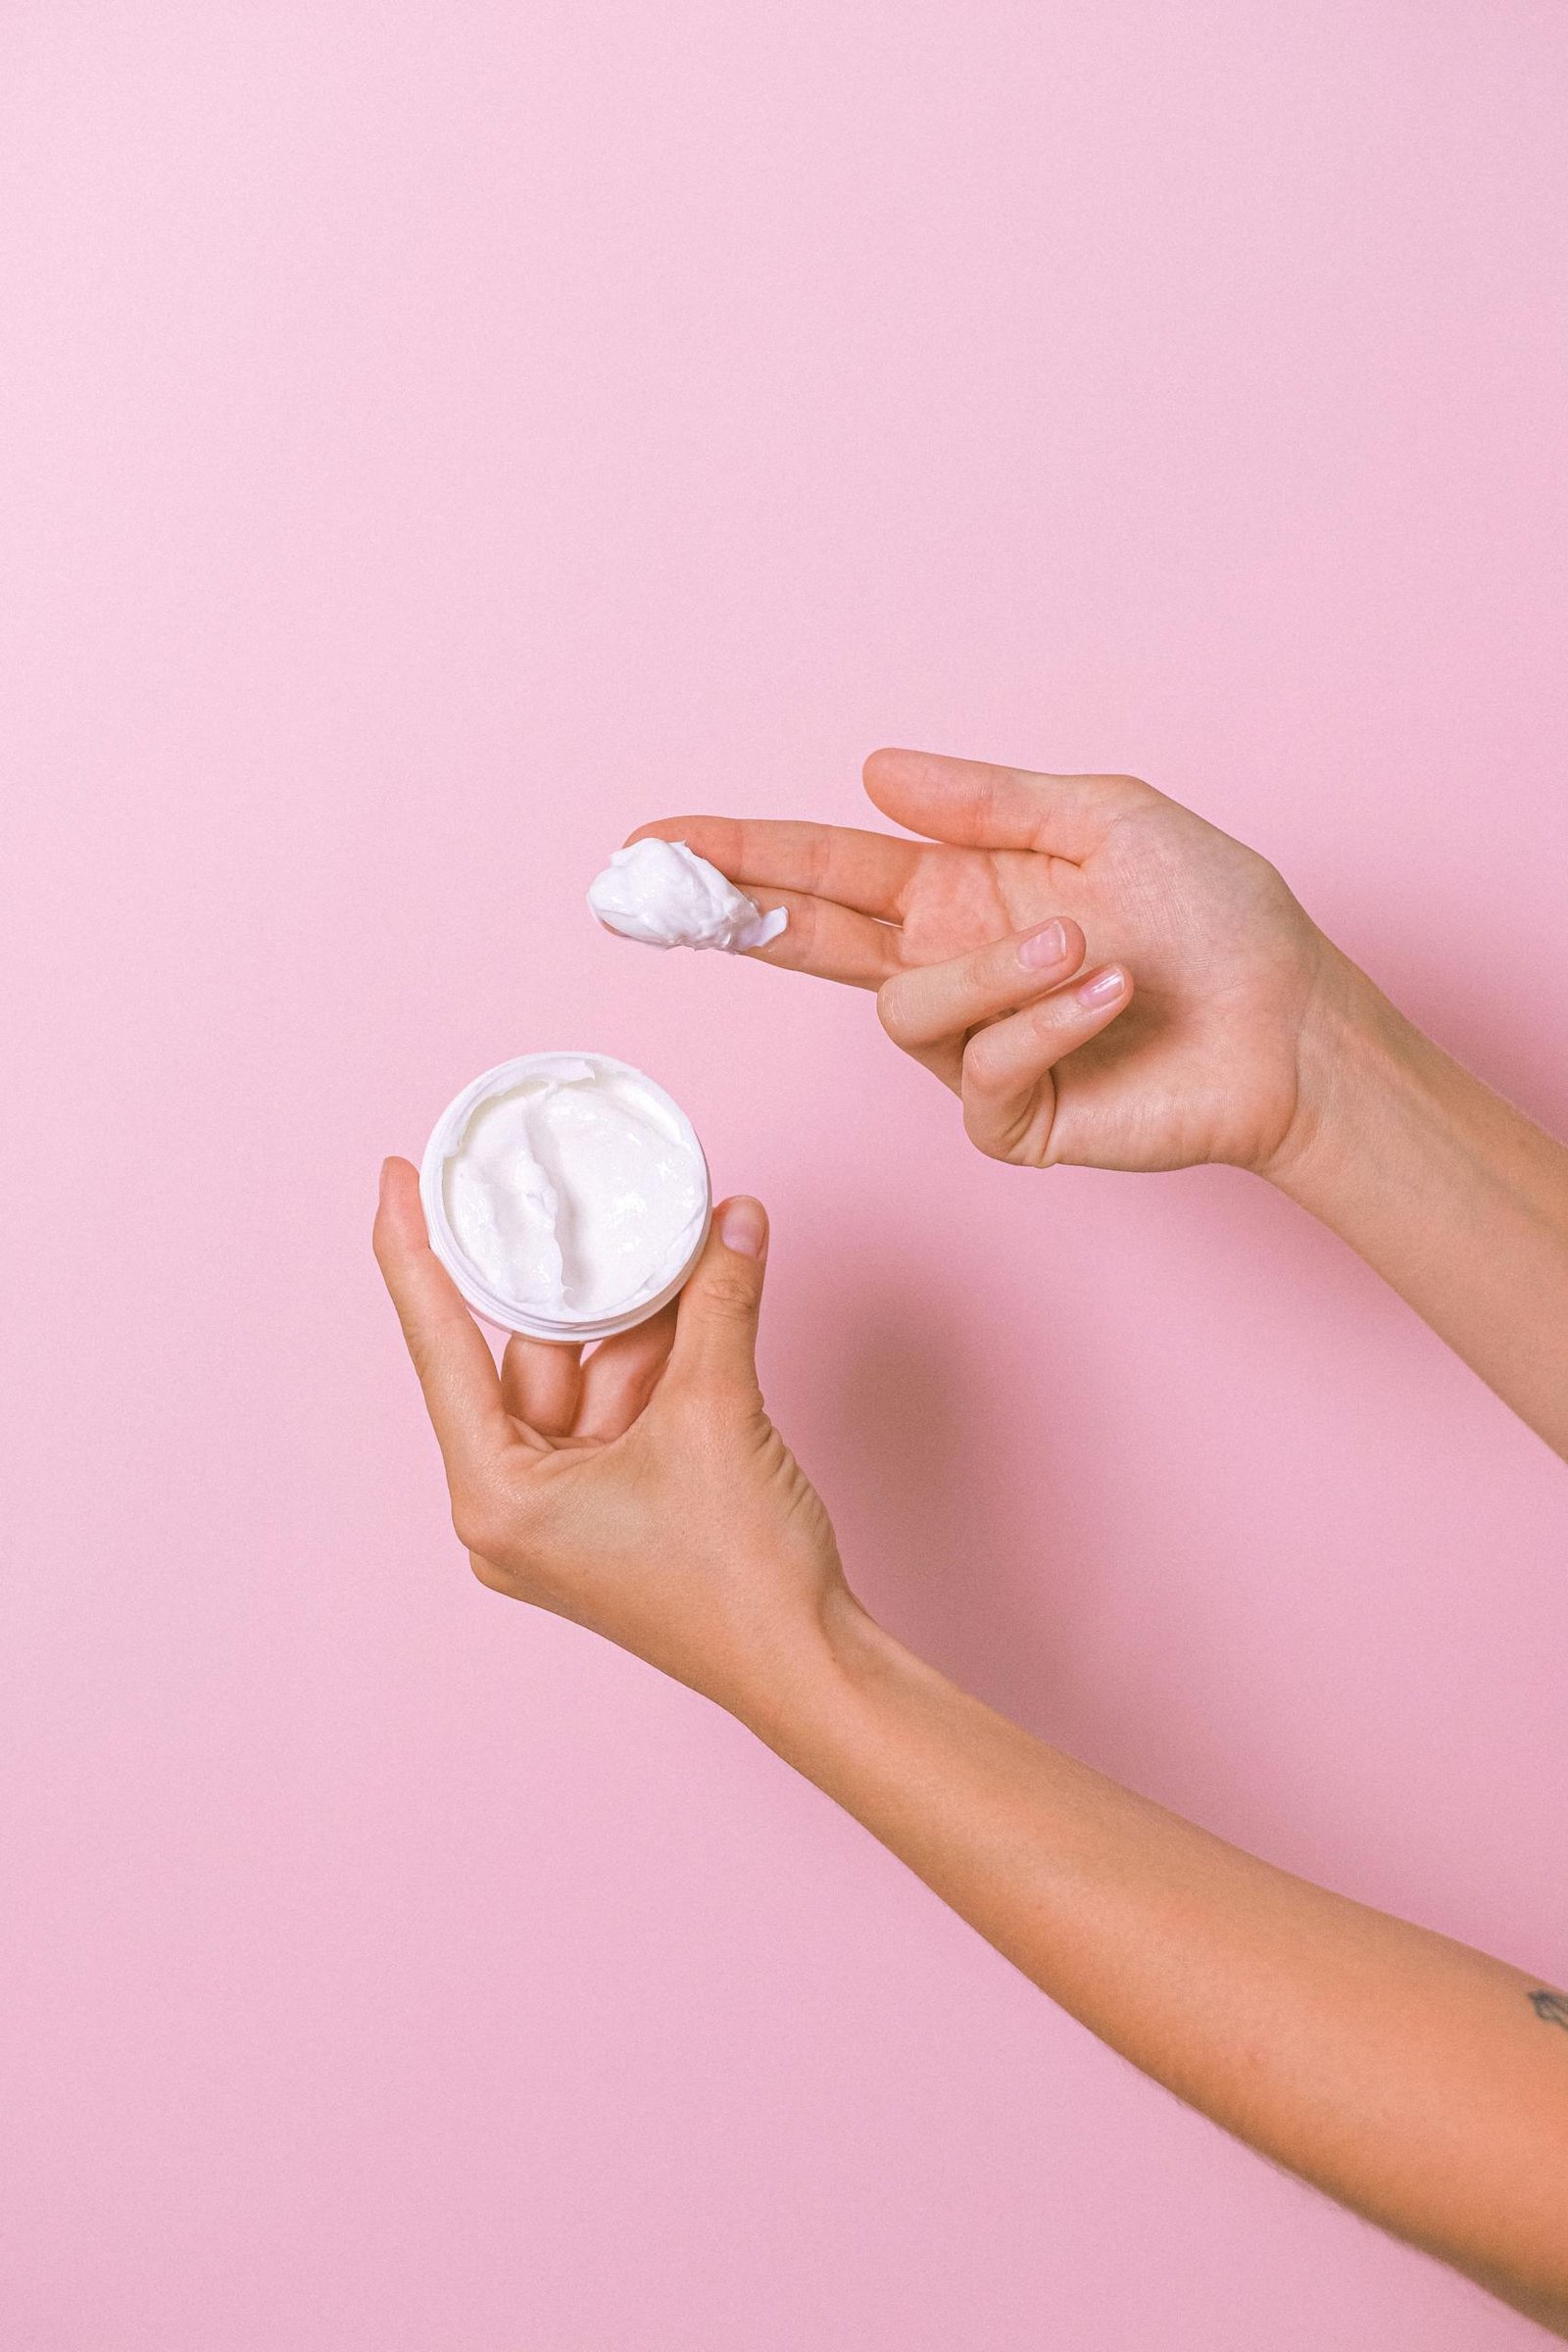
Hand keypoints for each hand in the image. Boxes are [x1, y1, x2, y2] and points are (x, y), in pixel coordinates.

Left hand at [372, 1161, 847, 1715]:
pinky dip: (659, 1359)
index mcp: (495, 1495)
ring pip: (587, 1379)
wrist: (809, 1667)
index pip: (439, 1345)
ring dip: (638, 1317)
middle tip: (576, 1193)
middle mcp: (512, 1510)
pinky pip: (621, 1412)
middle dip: (576, 1280)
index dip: (413, 1252)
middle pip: (530, 1356)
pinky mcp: (614, 1516)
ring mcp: (564, 1516)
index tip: (396, 1179)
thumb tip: (733, 1222)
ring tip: (680, 1240)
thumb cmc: (741, 1580)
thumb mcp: (719, 1412)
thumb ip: (718, 1304)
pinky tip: (698, 1296)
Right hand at [635, 749, 1339, 1174]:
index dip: (737, 856)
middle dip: (736, 913)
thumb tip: (872, 773)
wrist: (1290, 1023)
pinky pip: (982, 1071)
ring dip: (997, 972)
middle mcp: (950, 968)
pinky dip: (1048, 1024)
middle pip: (806, 944)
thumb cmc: (1214, 917)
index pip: (822, 872)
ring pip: (906, 1012)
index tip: (652, 840)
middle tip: (670, 891)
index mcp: (958, 892)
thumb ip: (985, 801)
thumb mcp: (1105, 818)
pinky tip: (1112, 995)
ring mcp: (973, 1050)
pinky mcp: (1010, 1118)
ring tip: (1090, 949)